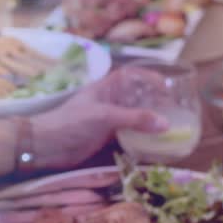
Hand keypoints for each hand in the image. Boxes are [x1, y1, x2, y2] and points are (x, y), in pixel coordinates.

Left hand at [27, 70, 168, 169]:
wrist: (45, 146)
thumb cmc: (71, 123)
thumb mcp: (104, 116)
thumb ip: (135, 119)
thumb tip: (166, 123)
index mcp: (106, 88)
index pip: (131, 75)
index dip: (150, 77)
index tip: (169, 86)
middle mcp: (109, 101)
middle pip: (136, 97)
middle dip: (155, 102)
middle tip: (177, 111)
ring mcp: (107, 120)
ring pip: (134, 117)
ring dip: (150, 122)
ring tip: (172, 128)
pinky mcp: (105, 138)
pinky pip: (129, 135)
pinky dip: (142, 138)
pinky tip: (155, 144)